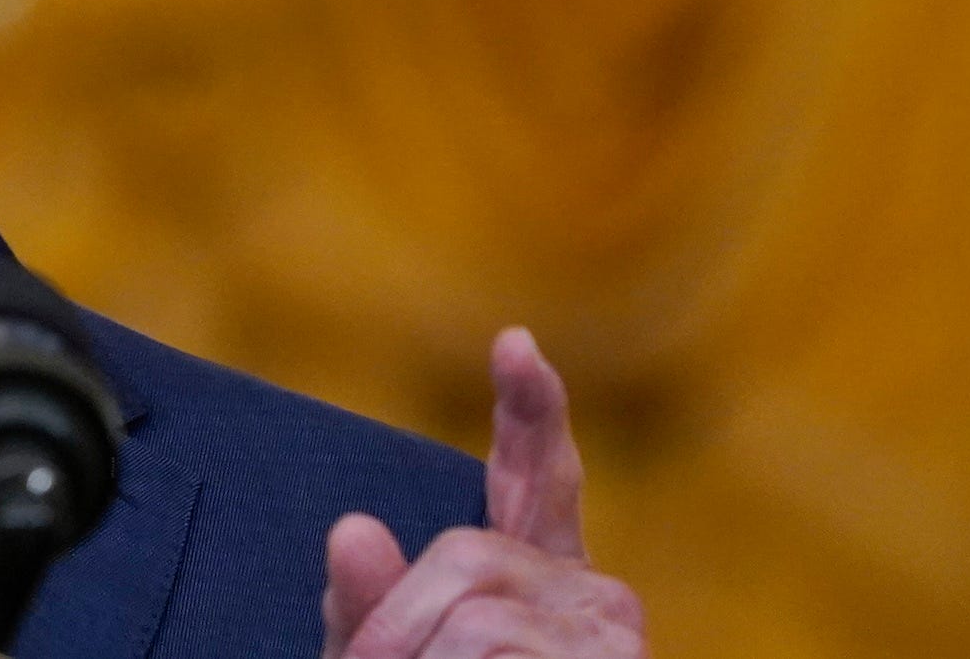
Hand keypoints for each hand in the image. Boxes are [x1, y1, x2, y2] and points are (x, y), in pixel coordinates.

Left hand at [319, 329, 644, 658]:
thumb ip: (369, 610)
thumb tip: (352, 528)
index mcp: (539, 579)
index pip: (539, 480)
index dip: (530, 411)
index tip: (513, 342)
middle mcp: (595, 599)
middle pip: (464, 558)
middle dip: (392, 627)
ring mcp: (617, 644)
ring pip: (478, 622)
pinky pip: (499, 655)